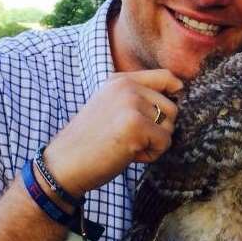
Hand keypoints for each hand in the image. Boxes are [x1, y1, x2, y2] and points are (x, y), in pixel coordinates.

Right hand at [43, 69, 183, 196]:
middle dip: (159, 128)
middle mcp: (127, 87)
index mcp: (120, 80)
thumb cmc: (90, 141)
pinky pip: (164, 142)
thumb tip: (177, 95)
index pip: (166, 76)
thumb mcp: (110, 106)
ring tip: (128, 145)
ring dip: (155, 142)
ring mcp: (131, 104)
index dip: (175, 93)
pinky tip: (128, 155)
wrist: (64, 164)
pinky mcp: (136, 126)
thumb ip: (137, 97)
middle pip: (172, 107)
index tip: (166, 113)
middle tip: (131, 138)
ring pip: (170, 125)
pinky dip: (151, 155)